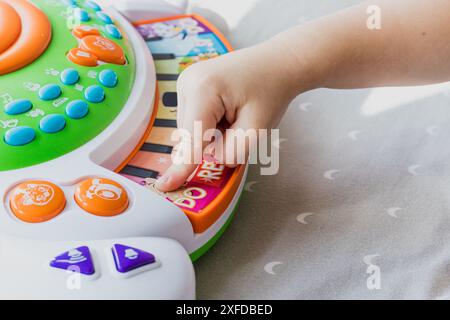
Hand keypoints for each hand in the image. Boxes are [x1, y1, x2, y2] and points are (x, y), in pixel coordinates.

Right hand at [156, 41, 300, 191]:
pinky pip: (193, 119)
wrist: (277, 62)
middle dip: (214, 140)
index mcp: (203, 90)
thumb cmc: (271, 92)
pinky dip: (210, 124)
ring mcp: (185, 82)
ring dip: (213, 132)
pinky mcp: (188, 86)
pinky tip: (227, 111)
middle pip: (191, 136)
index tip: (165, 186)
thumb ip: (232, 151)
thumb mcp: (258, 129)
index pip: (193, 139)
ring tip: (235, 113)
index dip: (183, 166)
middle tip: (240, 122)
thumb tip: (210, 158)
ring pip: (191, 129)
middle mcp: (187, 83)